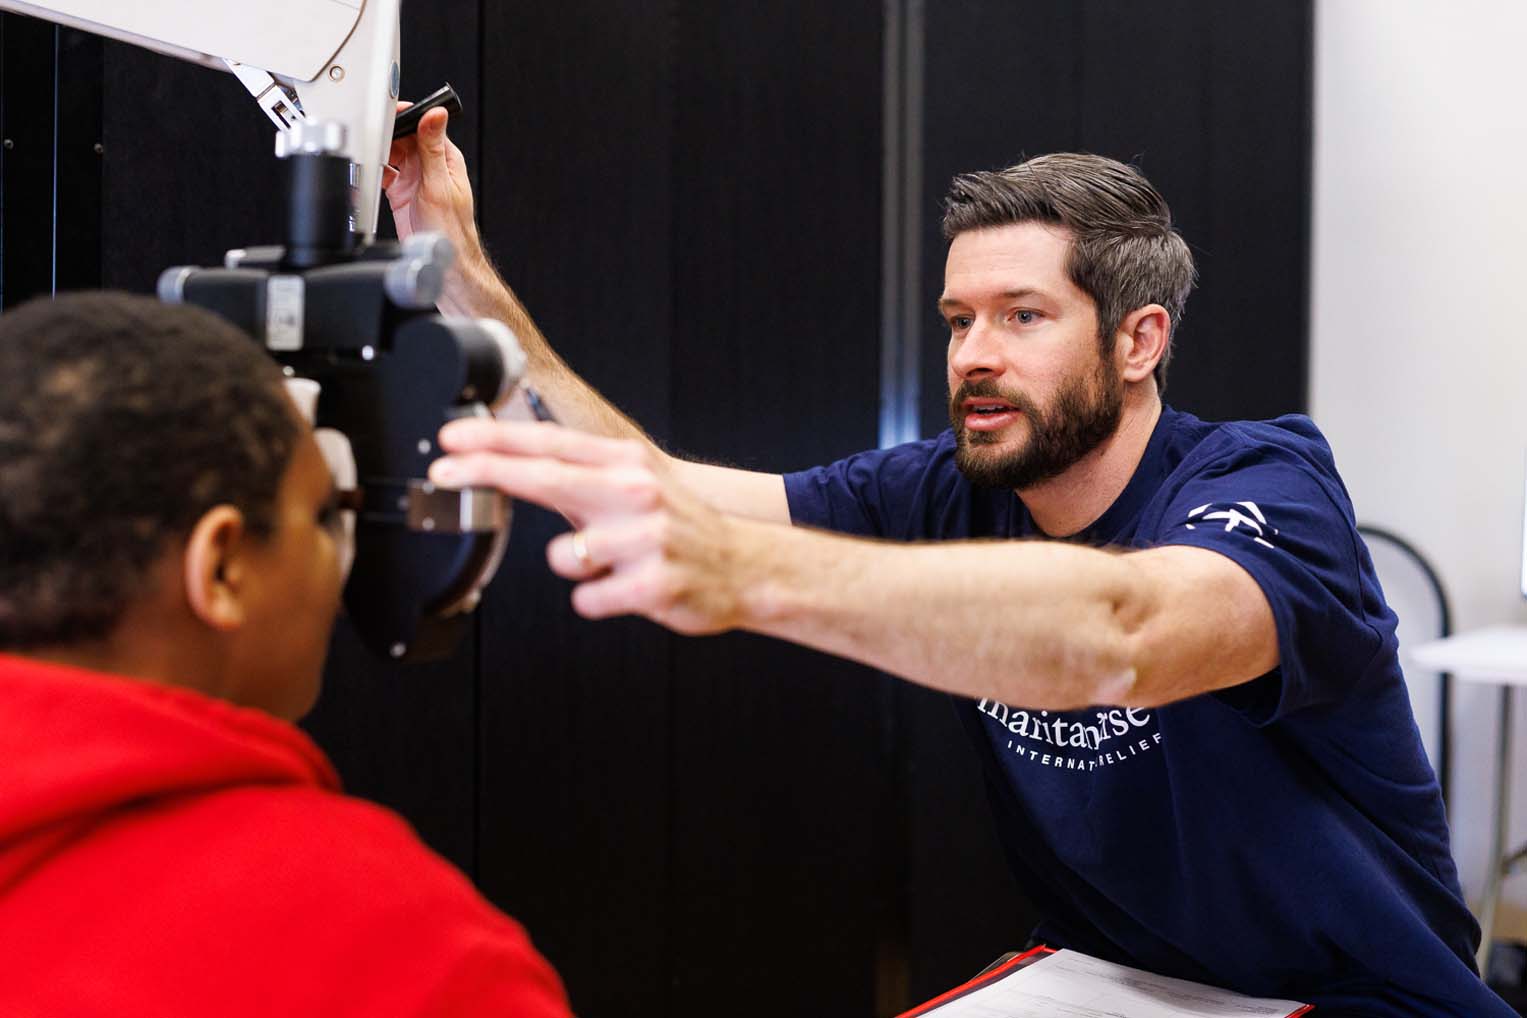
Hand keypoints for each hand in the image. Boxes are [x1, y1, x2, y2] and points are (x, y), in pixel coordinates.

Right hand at [382, 105, 493, 314]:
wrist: (442, 261)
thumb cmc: (451, 228)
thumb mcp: (439, 183)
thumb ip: (433, 148)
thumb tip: (436, 114)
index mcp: (446, 157)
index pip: (423, 125)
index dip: (405, 116)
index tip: (387, 111)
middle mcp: (430, 165)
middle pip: (403, 137)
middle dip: (387, 133)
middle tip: (370, 132)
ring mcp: (414, 178)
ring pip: (391, 154)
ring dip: (379, 151)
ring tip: (367, 150)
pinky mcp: (401, 192)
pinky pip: (384, 174)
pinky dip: (374, 171)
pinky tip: (368, 170)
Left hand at [428, 419, 747, 634]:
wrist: (744, 567)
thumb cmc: (679, 528)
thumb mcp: (634, 484)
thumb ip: (577, 474)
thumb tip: (508, 462)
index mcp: (627, 463)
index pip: (550, 443)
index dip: (495, 440)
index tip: (452, 439)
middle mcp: (636, 493)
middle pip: (546, 478)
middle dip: (488, 472)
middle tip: (446, 474)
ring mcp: (647, 539)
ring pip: (563, 556)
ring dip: (574, 566)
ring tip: (609, 563)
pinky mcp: (653, 585)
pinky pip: (587, 599)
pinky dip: (595, 599)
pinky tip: (622, 588)